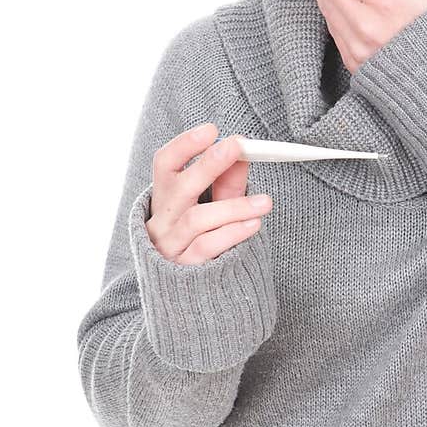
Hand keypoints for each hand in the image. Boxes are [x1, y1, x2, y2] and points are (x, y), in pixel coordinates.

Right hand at [146, 123, 273, 264]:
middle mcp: (162, 219)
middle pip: (180, 187)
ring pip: (198, 219)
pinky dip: (232, 234)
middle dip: (208, 164)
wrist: (187, 297)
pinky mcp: (184, 270)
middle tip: (236, 147)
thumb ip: (225, 184)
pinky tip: (254, 225)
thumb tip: (242, 151)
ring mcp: (170, 245)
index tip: (211, 130)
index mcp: (165, 197)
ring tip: (265, 202)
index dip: (185, 145)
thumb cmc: (197, 241)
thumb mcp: (211, 207)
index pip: (165, 163)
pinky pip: (207, 247)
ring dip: (234, 206)